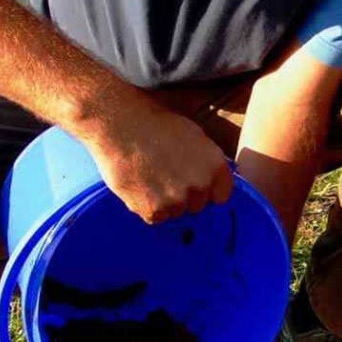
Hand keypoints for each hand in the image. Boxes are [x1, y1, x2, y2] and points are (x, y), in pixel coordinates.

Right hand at [82, 98, 232, 223]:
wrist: (119, 125)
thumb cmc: (154, 124)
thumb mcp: (193, 135)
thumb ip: (204, 161)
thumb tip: (207, 177)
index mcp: (215, 166)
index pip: (221, 194)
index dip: (207, 190)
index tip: (194, 184)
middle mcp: (200, 186)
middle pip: (196, 205)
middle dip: (184, 196)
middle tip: (165, 177)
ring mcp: (177, 200)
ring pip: (174, 212)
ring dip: (164, 202)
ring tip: (148, 178)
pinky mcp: (153, 210)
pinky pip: (155, 217)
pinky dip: (145, 206)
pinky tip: (138, 186)